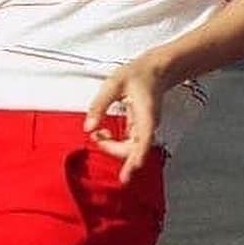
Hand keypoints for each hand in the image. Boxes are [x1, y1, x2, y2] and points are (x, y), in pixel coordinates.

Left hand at [82, 53, 167, 182]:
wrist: (155, 69)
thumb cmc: (137, 75)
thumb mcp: (114, 85)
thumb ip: (99, 105)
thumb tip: (88, 127)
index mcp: (146, 115)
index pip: (143, 143)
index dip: (135, 160)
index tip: (127, 175)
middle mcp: (149, 126)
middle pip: (135, 150)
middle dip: (114, 150)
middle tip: (97, 139)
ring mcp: (145, 129)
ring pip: (131, 149)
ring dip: (113, 147)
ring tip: (98, 135)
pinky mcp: (141, 129)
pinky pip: (130, 143)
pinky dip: (116, 142)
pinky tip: (104, 133)